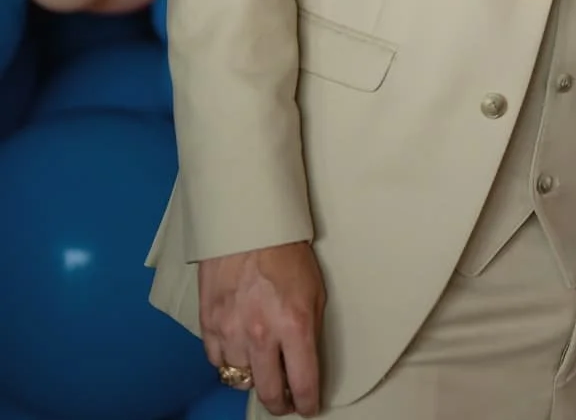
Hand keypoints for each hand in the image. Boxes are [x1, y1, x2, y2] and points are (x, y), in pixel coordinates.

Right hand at [198, 242, 325, 416]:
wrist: (248, 226)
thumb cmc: (287, 253)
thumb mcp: (314, 291)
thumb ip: (309, 331)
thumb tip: (305, 363)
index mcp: (295, 325)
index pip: (303, 383)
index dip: (307, 403)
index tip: (308, 407)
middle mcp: (261, 335)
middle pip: (269, 392)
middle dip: (280, 403)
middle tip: (286, 402)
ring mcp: (232, 332)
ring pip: (241, 380)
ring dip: (254, 378)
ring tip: (263, 370)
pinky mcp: (209, 326)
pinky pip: (218, 362)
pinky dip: (229, 362)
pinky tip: (240, 353)